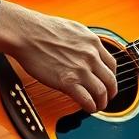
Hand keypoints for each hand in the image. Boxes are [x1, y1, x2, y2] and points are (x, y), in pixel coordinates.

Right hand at [0, 0, 117, 111]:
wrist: (27, 34)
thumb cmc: (43, 29)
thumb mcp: (74, 29)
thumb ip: (84, 42)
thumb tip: (87, 49)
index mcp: (93, 42)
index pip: (112, 64)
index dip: (111, 77)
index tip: (108, 82)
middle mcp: (91, 56)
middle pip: (110, 80)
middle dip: (111, 93)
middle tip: (107, 98)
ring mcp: (81, 69)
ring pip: (101, 92)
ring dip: (102, 102)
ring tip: (98, 106)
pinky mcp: (68, 82)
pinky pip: (86, 99)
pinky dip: (90, 107)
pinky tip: (88, 108)